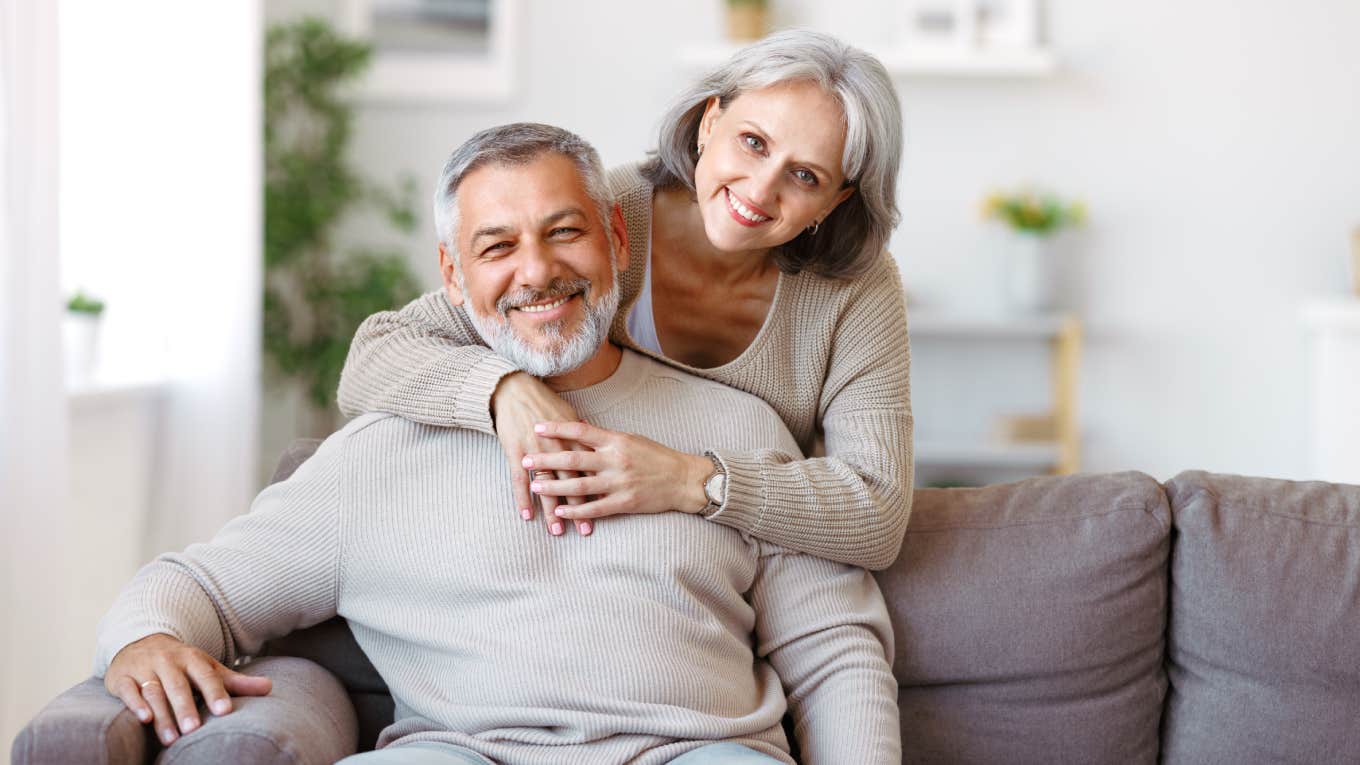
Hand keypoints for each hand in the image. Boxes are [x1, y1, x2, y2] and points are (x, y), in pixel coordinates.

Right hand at [104, 633, 271, 745]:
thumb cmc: (182, 663)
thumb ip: (235, 682)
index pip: (206, 677)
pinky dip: (134, 704)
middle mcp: (168, 662)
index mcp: (192, 659)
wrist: (140, 640)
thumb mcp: (208, 668)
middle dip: (186, 708)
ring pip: (153, 692)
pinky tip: (143, 719)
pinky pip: (127, 690)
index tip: (225, 711)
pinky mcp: (121, 677)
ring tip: (171, 738)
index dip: (215, 693)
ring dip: (162, 715)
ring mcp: (144, 669)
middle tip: (194, 730)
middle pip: (178, 687)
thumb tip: (270, 688)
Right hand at [491, 372, 594, 535]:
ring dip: (551, 510)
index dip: (599, 491)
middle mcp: (558, 446)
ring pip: (546, 486)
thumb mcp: (570, 417)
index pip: (591, 471)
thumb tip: (601, 449)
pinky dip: (522, 498)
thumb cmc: (545, 403)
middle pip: (571, 482)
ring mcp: (536, 450)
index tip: (608, 510)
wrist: (516, 390)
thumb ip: (585, 438)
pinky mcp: (516, 451)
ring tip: (556, 530)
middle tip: (584, 531)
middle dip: (578, 509)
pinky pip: (519, 479)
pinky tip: (526, 515)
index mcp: (575, 439)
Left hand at [523, 421, 713, 519]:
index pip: (581, 431)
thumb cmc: (656, 457)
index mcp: (617, 441)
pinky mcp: (625, 502)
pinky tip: (560, 511)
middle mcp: (616, 460)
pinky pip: (596, 508)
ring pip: (580, 486)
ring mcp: (620, 483)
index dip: (557, 428)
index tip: (537, 426)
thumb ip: (604, 436)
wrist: (683, 479)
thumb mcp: (631, 439)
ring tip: (535, 486)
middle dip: (546, 460)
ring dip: (554, 487)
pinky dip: (576, 511)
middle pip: (573, 460)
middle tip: (525, 458)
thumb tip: (579, 424)